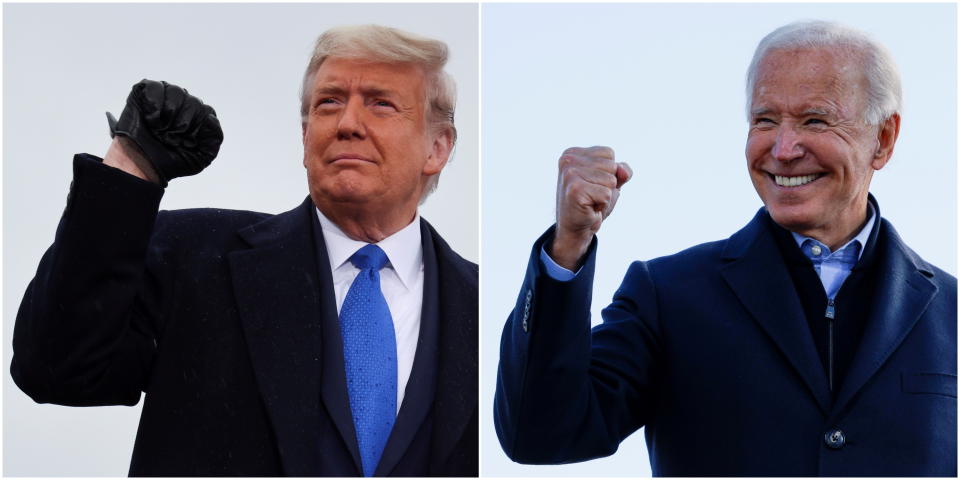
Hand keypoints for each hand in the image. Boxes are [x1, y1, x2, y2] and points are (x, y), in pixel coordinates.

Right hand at [107, 79, 222, 185]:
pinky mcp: (143, 92)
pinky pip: (155, 87)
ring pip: (177, 92)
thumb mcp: (202, 156)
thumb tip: (210, 117)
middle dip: (181, 125)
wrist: (141, 165)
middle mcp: (183, 103)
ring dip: (168, 116)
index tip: (185, 143)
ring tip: (159, 130)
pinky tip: (151, 120)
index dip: (195, 129)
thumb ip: (214, 137)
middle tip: (168, 138)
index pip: (207, 112)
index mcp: (198, 116)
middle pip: (193, 102)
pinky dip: (154, 106)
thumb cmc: (170, 160)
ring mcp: (164, 96)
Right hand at [551, 146, 631, 269]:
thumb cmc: (591, 203)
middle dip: (607, 184)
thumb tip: (623, 171)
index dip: (608, 172)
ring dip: (605, 195)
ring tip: (590, 201)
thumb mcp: (609, 182)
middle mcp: (568, 160)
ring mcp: (570, 174)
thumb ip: (621, 171)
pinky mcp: (575, 189)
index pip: (609, 153)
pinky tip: (589, 208)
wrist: (575, 229)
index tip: (592, 184)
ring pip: (611, 180)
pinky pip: (606, 194)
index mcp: (573, 153)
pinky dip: (602, 204)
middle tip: (591, 195)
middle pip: (611, 165)